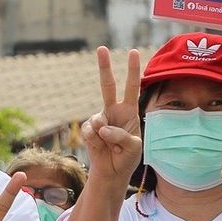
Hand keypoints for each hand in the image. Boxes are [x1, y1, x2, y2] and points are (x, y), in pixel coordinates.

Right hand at [79, 47, 143, 194]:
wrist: (112, 172)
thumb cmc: (127, 157)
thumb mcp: (133, 146)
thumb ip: (120, 135)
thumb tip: (101, 127)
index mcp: (129, 111)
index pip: (132, 87)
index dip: (133, 70)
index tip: (134, 51)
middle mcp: (113, 111)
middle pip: (107, 86)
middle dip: (104, 66)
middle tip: (101, 48)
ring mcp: (99, 120)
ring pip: (98, 119)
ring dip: (105, 136)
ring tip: (110, 147)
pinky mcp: (88, 130)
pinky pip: (90, 132)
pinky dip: (96, 141)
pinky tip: (101, 147)